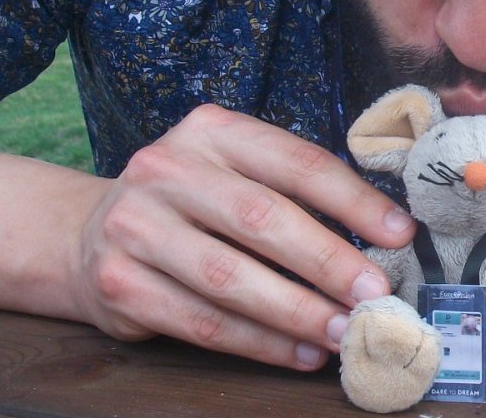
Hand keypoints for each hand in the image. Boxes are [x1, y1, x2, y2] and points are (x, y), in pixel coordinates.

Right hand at [68, 104, 414, 369]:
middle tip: (376, 295)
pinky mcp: (120, 284)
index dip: (353, 200)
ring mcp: (135, 226)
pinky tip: (300, 353)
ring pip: (230, 278)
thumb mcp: (232, 172)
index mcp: (211, 132)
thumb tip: (383, 238)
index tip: (400, 234)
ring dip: (297, 313)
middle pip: (262, 218)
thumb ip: (293, 194)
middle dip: (328, 262)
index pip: (295, 162)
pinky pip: (202, 322)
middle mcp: (167, 170)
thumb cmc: (190, 205)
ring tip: (344, 332)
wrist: (86, 235)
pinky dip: (260, 344)